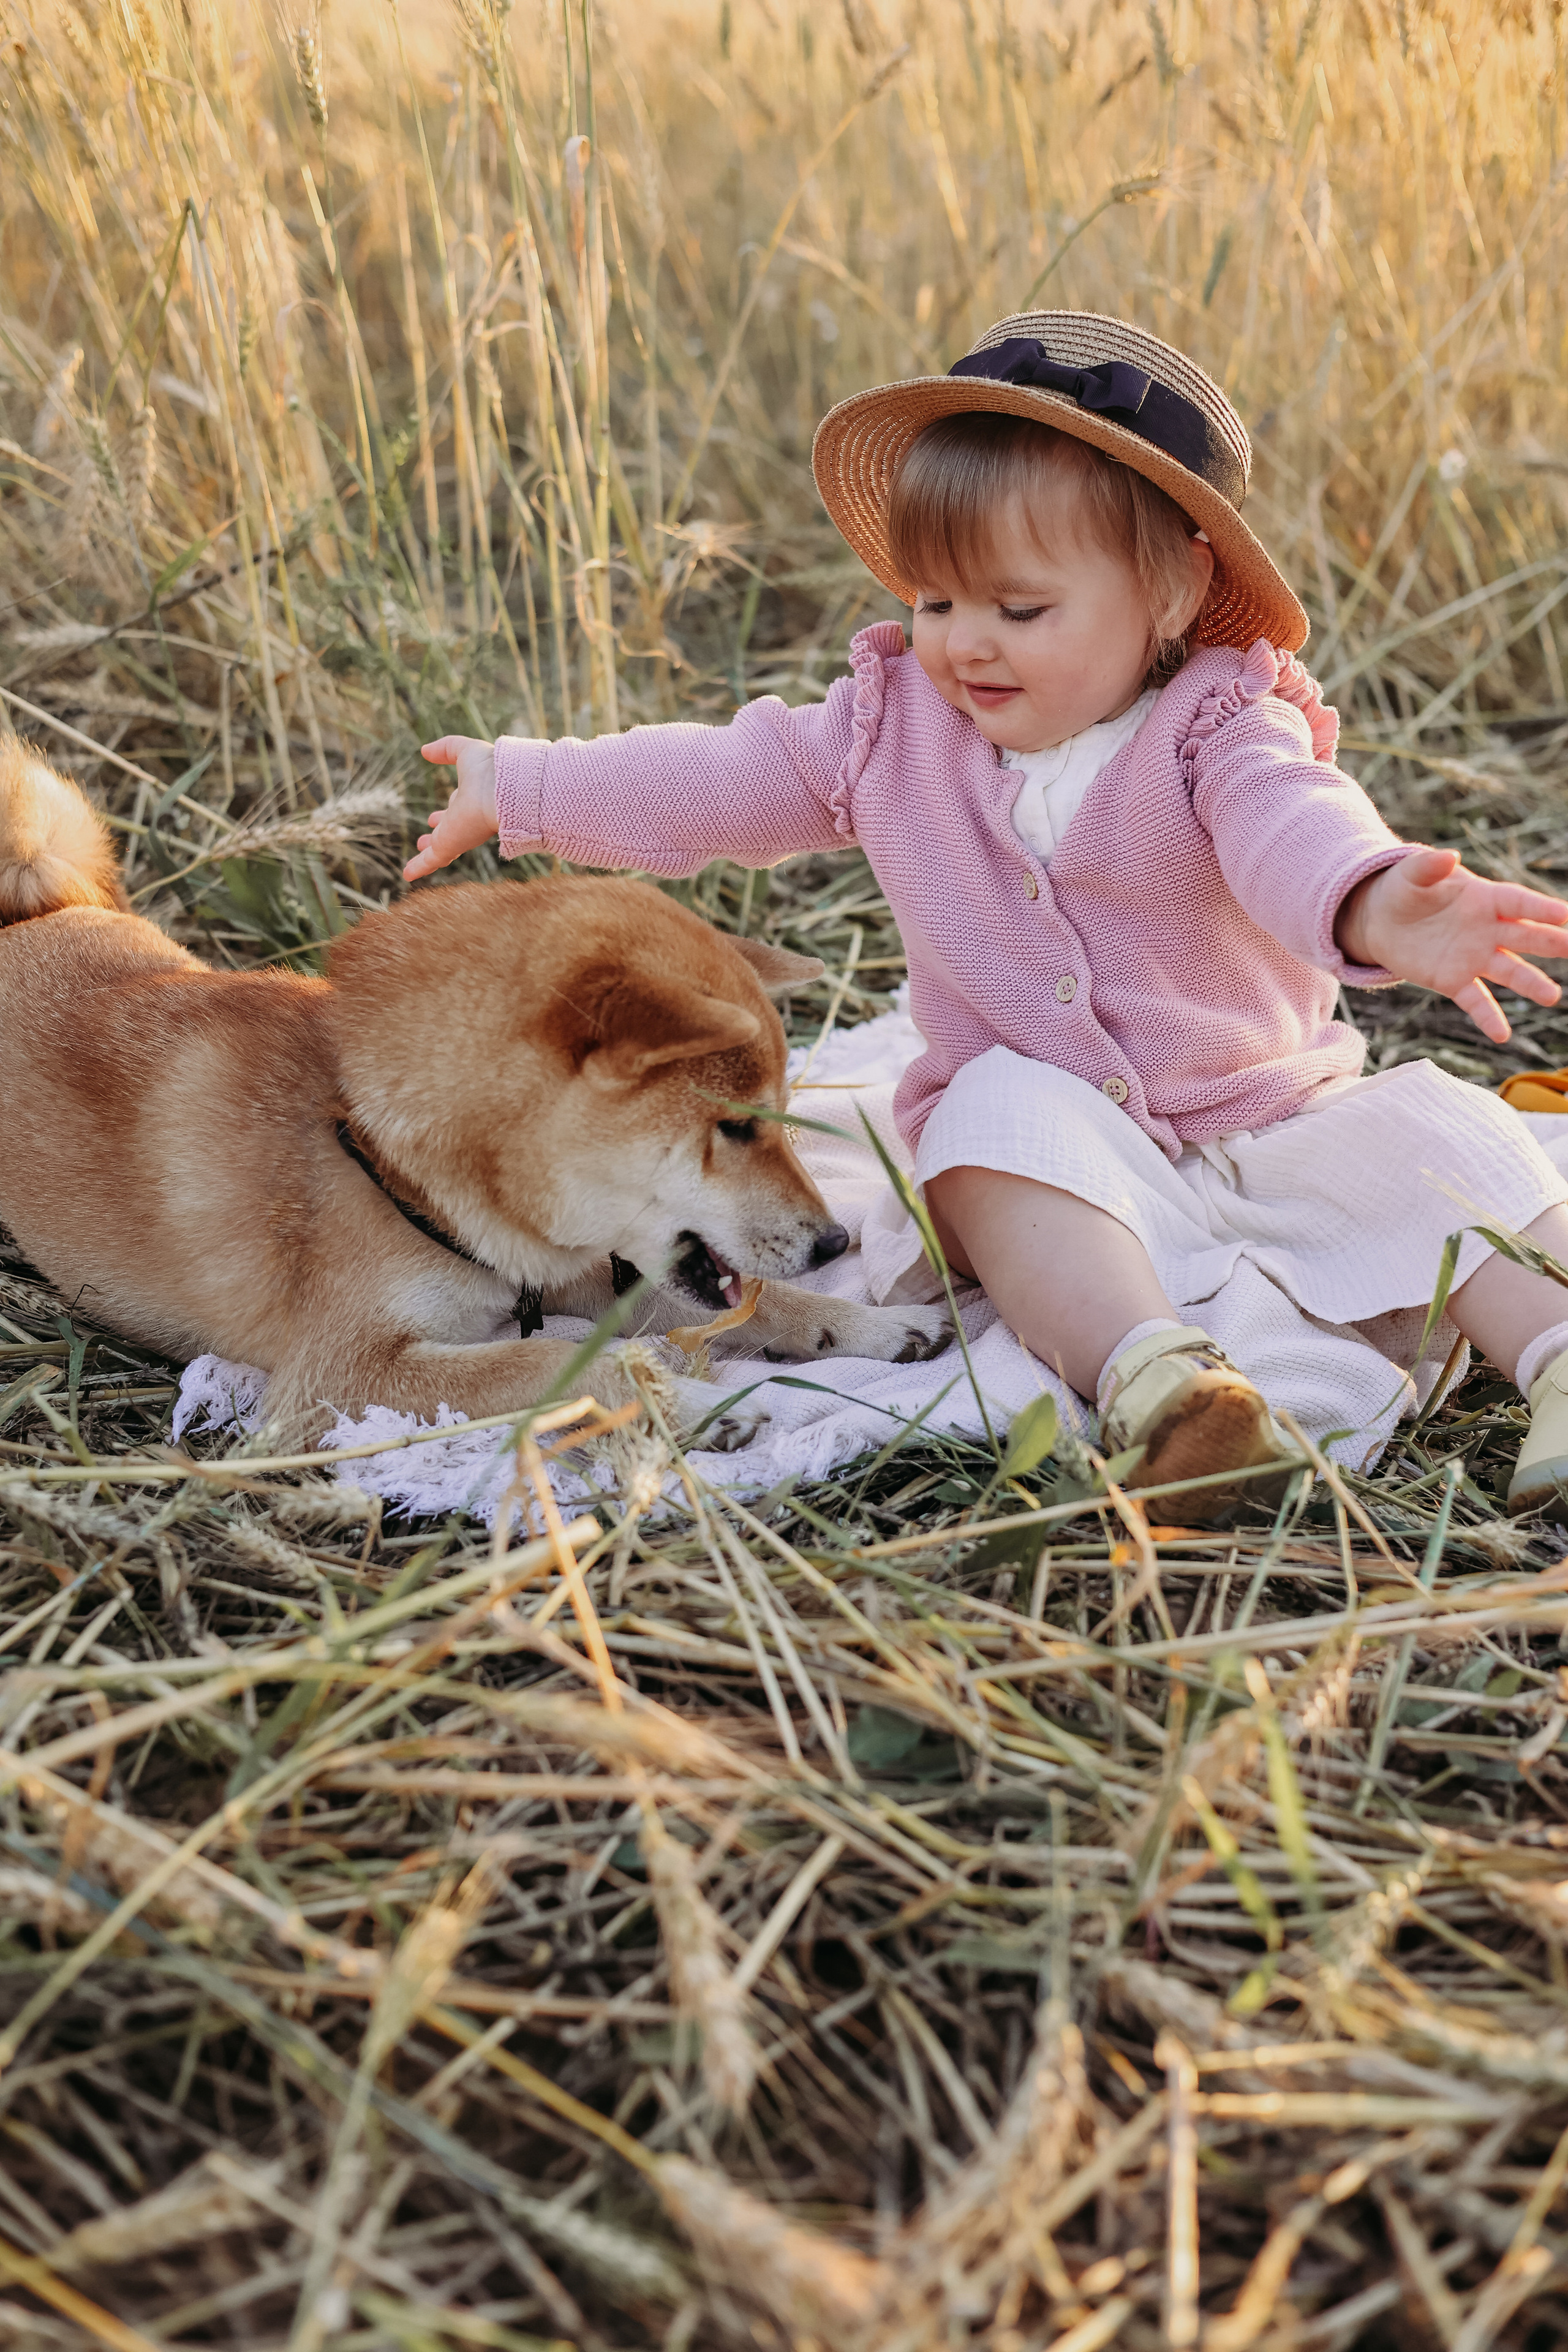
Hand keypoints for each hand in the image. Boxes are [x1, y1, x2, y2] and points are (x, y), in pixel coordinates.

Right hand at [403, 736, 498, 879]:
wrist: (502, 791)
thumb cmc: (489, 769)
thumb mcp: (465, 752)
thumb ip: (446, 749)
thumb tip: (425, 750)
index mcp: (469, 799)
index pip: (455, 809)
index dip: (445, 812)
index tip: (434, 817)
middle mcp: (464, 819)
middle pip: (449, 830)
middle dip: (438, 834)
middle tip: (425, 839)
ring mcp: (457, 835)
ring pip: (440, 848)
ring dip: (429, 851)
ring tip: (420, 850)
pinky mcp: (449, 847)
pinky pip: (430, 861)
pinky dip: (418, 868)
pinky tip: (407, 876)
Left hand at [1336, 847, 1567, 1042]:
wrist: (1380, 920)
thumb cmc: (1403, 889)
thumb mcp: (1410, 874)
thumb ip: (1429, 866)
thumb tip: (1449, 856)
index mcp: (1484, 898)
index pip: (1518, 902)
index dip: (1540, 908)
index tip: (1564, 914)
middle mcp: (1488, 929)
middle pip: (1525, 936)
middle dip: (1551, 942)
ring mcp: (1474, 957)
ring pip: (1509, 971)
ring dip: (1529, 983)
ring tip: (1551, 997)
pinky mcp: (1454, 981)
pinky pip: (1476, 1001)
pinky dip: (1488, 1017)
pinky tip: (1502, 1036)